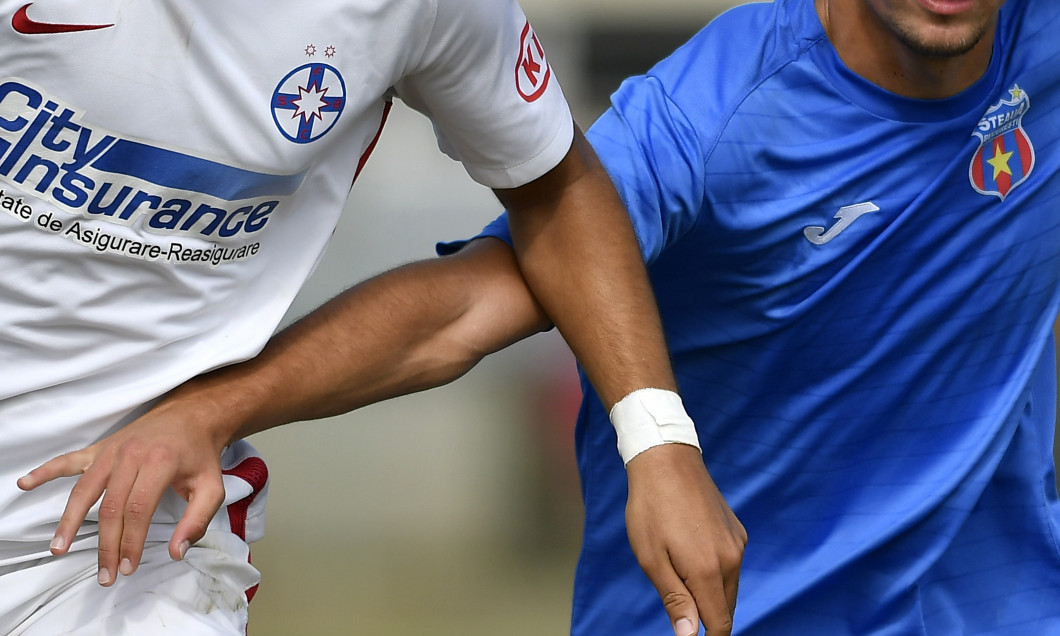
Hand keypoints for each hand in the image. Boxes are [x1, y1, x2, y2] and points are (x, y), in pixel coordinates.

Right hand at [16, 397, 227, 586]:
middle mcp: (131, 455)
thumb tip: (178, 552)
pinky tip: (25, 483)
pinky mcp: (101, 448)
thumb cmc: (200, 455)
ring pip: (85, 490)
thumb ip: (198, 520)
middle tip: (105, 574)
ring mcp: (113, 450)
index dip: (131, 542)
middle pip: (111, 506)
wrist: (191, 416)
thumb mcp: (212, 487)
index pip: (138, 510)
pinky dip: (46, 471)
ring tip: (60, 548)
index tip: (128, 567)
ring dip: (70, 521)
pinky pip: (69, 460)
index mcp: (160, 463)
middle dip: (106, 545)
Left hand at [625, 443, 746, 635]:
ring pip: (728, 587)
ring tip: (675, 565)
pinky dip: (713, 570)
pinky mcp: (737, 531)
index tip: (688, 634)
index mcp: (709, 570)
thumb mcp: (651, 558)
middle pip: (726, 609)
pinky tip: (688, 549)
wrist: (666, 459)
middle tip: (675, 601)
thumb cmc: (650, 508)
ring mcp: (738, 543)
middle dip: (704, 614)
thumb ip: (675, 599)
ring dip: (708, 591)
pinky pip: (730, 564)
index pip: (719, 624)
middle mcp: (732, 559)